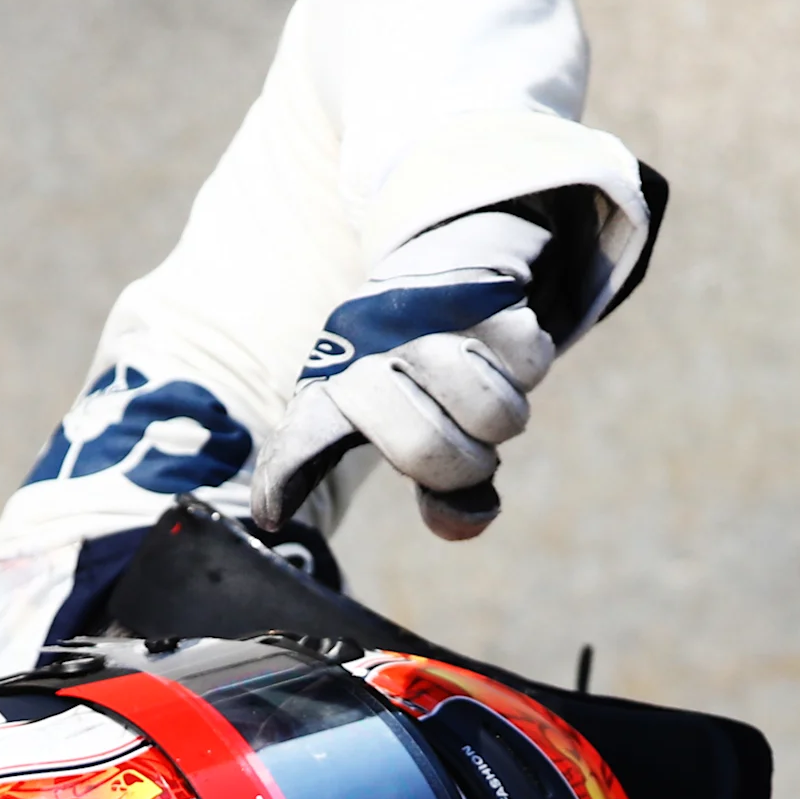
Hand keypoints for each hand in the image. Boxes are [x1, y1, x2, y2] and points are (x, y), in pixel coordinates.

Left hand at [251, 209, 556, 540]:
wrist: (439, 276)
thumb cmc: (415, 381)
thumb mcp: (409, 436)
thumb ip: (442, 494)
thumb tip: (467, 522)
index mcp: (335, 392)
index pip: (303, 438)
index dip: (283, 478)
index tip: (270, 513)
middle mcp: (372, 355)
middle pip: (426, 451)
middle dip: (460, 466)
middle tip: (463, 448)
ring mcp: (427, 324)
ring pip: (494, 415)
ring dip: (499, 420)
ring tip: (477, 397)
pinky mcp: (484, 296)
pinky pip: (529, 361)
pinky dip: (524, 367)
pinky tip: (498, 352)